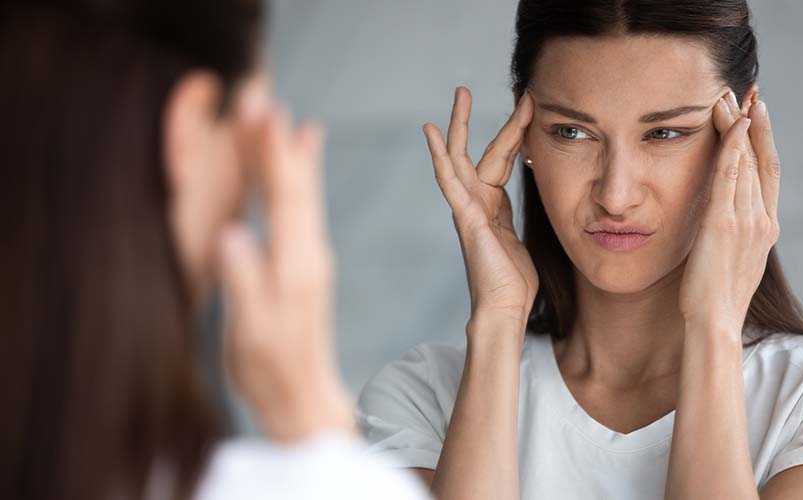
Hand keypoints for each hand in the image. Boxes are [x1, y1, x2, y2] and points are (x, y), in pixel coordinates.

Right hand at [218, 106, 353, 442]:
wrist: (304, 396)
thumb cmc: (270, 369)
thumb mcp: (251, 331)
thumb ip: (244, 282)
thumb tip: (232, 233)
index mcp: (295, 264)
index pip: (285, 198)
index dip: (274, 154)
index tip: (266, 112)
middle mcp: (309, 253)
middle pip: (297, 187)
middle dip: (280, 141)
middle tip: (266, 98)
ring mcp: (311, 257)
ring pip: (302, 195)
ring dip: (291, 155)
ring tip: (286, 117)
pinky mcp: (306, 264)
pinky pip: (300, 210)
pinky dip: (297, 180)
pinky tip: (299, 164)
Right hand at [423, 87, 537, 331]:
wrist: (504, 309)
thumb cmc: (513, 282)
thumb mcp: (520, 240)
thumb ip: (514, 218)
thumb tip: (524, 206)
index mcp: (492, 206)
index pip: (502, 159)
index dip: (513, 132)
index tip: (526, 106)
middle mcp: (476, 203)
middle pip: (477, 151)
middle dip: (476, 120)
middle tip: (466, 88)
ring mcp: (468, 209)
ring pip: (460, 158)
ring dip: (459, 125)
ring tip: (459, 95)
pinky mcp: (466, 218)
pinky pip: (450, 180)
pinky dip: (440, 155)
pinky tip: (431, 133)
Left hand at [679, 90, 779, 334]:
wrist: (715, 322)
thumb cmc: (715, 296)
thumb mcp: (730, 257)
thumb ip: (730, 231)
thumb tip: (716, 212)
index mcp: (765, 227)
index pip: (768, 173)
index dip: (763, 140)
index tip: (756, 113)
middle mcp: (762, 219)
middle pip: (759, 159)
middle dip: (752, 123)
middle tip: (744, 91)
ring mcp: (746, 220)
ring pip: (746, 162)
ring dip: (737, 126)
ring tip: (727, 97)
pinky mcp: (724, 224)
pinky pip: (730, 176)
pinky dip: (732, 148)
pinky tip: (732, 124)